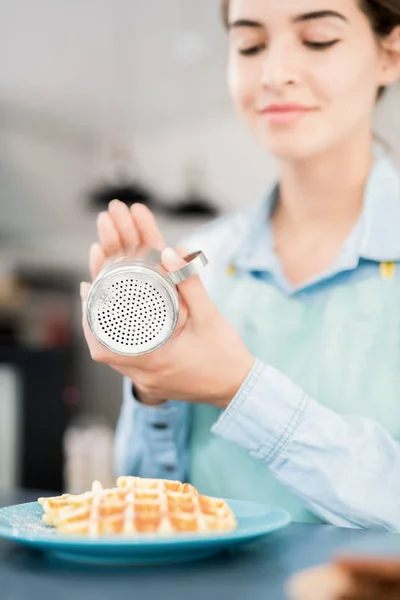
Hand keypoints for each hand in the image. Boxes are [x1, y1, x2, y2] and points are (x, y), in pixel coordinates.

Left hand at [81, 200, 254, 408]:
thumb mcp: (209, 316)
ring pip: (114, 357)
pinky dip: (120, 343)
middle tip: (90, 289)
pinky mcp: (154, 384)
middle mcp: (146, 377)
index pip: (105, 347)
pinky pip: (127, 363)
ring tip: (102, 302)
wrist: (240, 387)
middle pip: (103, 351)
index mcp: (155, 362)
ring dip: (104, 331)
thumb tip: (170, 252)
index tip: (87, 290)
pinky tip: (123, 325)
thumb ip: (190, 284)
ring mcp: (149, 383)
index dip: (90, 317)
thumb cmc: (226, 355)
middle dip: (92, 319)